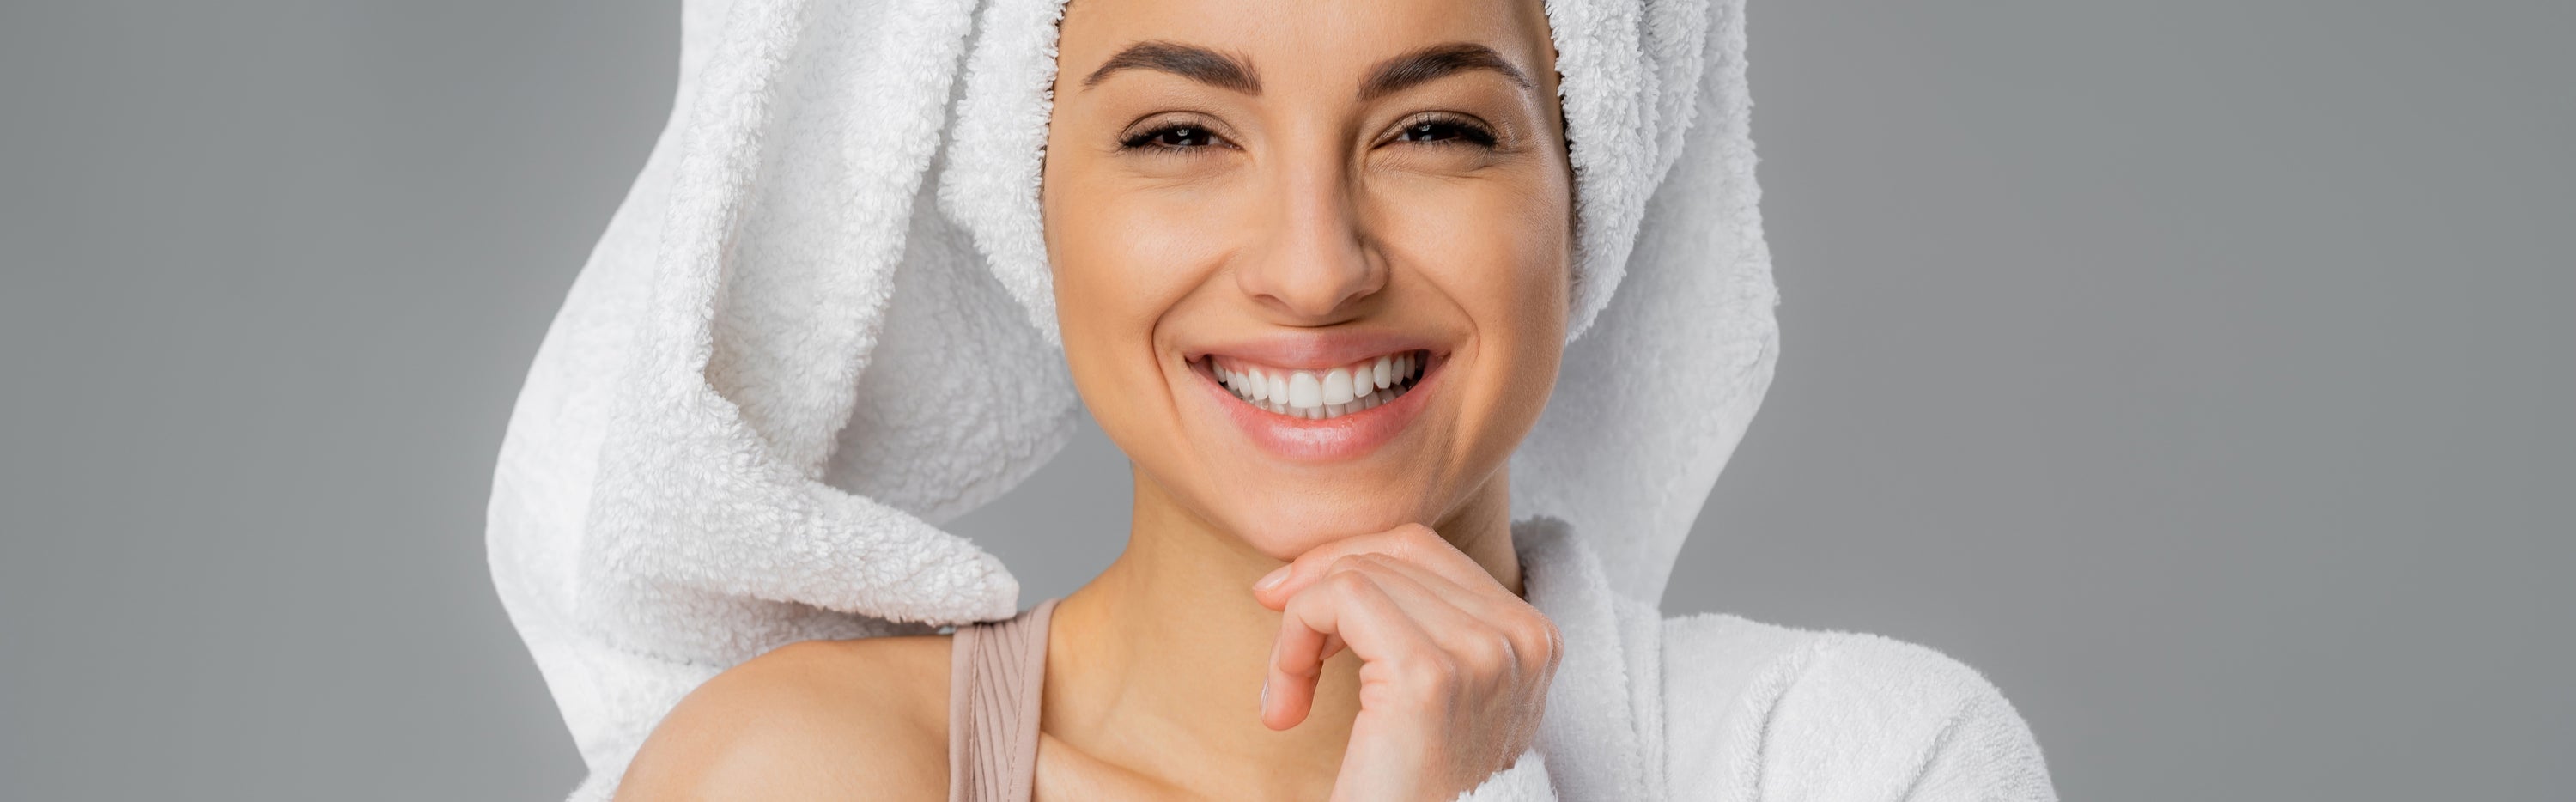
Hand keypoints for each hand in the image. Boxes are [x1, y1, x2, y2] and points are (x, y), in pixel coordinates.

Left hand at [1251, 524, 1560, 801]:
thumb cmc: (1412, 792)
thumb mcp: (1425, 696)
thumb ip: (1413, 622)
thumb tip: (1332, 559)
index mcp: (1532, 639)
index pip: (1427, 549)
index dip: (1348, 563)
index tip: (1290, 604)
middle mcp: (1523, 639)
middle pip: (1396, 549)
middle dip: (1318, 584)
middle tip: (1279, 643)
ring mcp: (1482, 654)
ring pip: (1360, 572)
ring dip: (1297, 629)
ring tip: (1287, 695)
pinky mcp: (1429, 675)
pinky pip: (1340, 598)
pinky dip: (1293, 642)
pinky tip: (1285, 707)